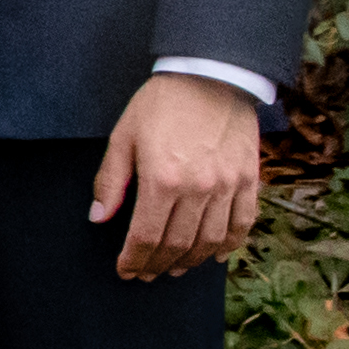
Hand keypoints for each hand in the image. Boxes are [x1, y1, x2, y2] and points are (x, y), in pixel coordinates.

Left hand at [92, 71, 269, 281]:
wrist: (212, 75)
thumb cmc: (162, 103)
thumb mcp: (124, 136)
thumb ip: (111, 180)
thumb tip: (99, 217)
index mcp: (162, 179)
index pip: (145, 236)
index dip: (133, 259)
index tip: (125, 270)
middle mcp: (198, 189)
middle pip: (177, 244)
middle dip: (157, 265)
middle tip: (146, 273)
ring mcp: (228, 186)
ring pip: (210, 241)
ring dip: (190, 261)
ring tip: (174, 268)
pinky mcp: (249, 180)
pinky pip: (242, 223)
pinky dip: (229, 245)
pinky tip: (214, 255)